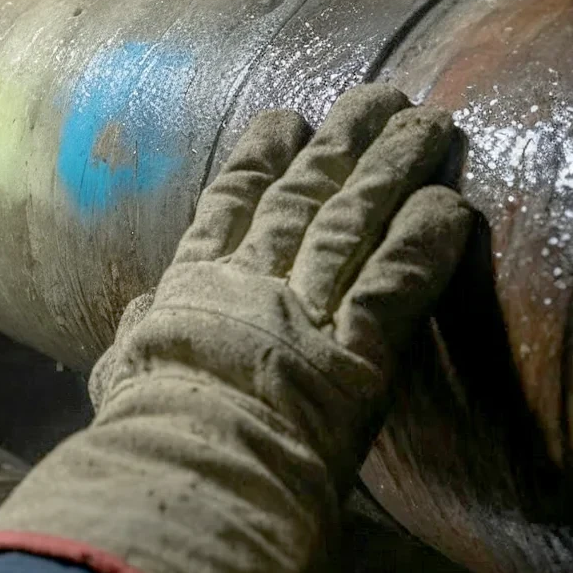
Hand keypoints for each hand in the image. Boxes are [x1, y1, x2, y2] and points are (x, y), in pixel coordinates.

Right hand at [0, 85, 472, 572]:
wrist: (183, 476)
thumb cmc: (143, 440)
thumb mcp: (119, 380)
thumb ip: (131, 340)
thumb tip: (137, 314)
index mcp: (192, 290)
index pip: (229, 208)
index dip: (259, 159)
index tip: (285, 117)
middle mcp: (253, 285)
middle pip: (306, 198)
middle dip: (343, 143)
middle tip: (379, 95)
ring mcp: (306, 312)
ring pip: (356, 224)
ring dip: (394, 171)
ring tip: (429, 124)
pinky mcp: (357, 353)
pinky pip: (398, 284)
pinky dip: (426, 243)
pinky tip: (454, 206)